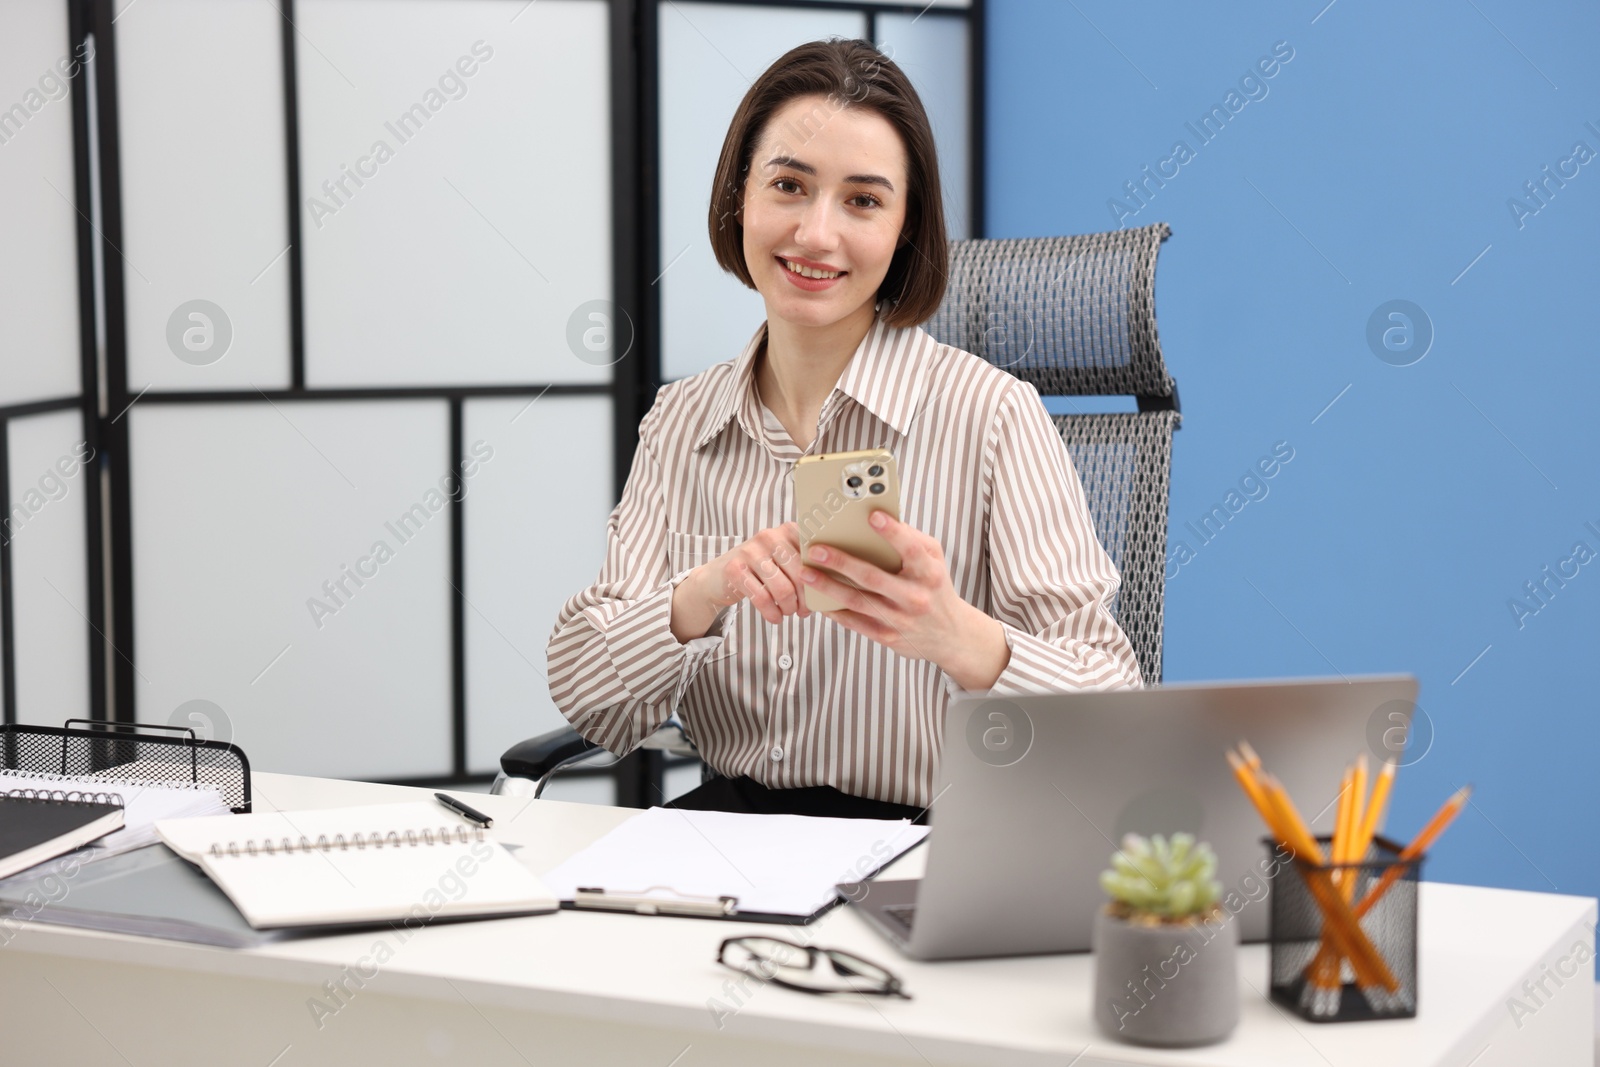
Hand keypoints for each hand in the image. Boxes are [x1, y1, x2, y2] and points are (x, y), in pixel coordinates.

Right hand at [672, 523, 811, 642]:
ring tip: (788, 613)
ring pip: (783, 589)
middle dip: (805, 600)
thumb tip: (835, 588)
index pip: (815, 557)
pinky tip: (775, 618)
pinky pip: (762, 598)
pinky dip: (772, 614)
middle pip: (801, 576)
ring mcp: (750, 550)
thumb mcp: (786, 562)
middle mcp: (770, 535)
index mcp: (789, 530)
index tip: (819, 597)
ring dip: (789, 608)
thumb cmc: (762, 572)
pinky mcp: (734, 568)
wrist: (718, 577)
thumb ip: (808, 566)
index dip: (821, 582)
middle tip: (803, 611)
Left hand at [798, 510, 1009, 688]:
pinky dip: (834, 610)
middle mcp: (915, 596)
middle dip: (841, 562)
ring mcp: (900, 619)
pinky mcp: (887, 637)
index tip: (872, 515)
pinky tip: (816, 599)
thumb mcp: (935, 561)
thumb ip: (913, 540)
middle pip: (873, 577)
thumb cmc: (936, 588)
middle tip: (816, 549)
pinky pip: (855, 622)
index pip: (911, 549)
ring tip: (806, 573)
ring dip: (828, 586)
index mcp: (929, 573)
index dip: (893, 532)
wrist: (950, 635)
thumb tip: (882, 520)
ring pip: (858, 601)